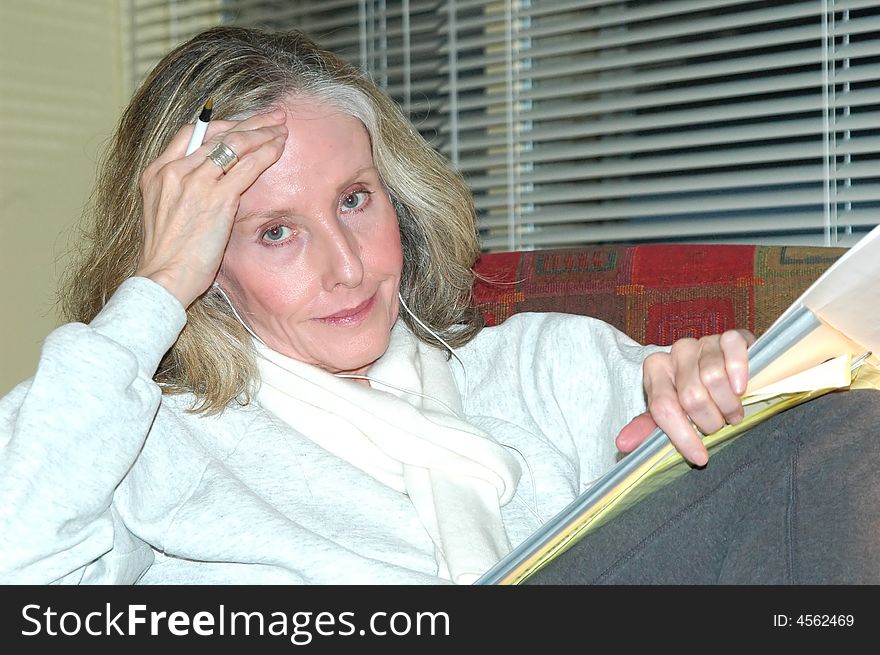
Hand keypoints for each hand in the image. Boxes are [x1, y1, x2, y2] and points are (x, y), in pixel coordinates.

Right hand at [135, 109, 287, 307]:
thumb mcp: (166, 214)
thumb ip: (183, 192)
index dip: (221, 124)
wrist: (163, 278)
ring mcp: (194, 182)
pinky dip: (265, 154)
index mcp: (157, 172)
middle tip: (272, 116)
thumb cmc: (168, 256)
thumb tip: (212, 184)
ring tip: (282, 129)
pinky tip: (279, 149)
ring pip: (235, 145)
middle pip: (217, 133)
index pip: (192, 133)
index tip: (243, 124)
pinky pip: (246, 167)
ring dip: (263, 134)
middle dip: (249, 122)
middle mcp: (174, 171)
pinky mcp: (216, 198)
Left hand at [615, 329, 755, 465]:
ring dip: (728, 405)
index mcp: (655, 369)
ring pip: (714, 378)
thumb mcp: (669, 413)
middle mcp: (676, 351)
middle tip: (718, 426)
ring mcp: (704, 341)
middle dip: (709, 421)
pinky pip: (733, 351)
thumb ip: (648, 428)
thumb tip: (622, 444)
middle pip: (691, 396)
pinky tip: (741, 389)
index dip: (682, 437)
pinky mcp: (730, 336)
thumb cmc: (694, 397)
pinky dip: (739, 373)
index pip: (663, 407)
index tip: (700, 457)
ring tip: (732, 413)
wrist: (726, 371)